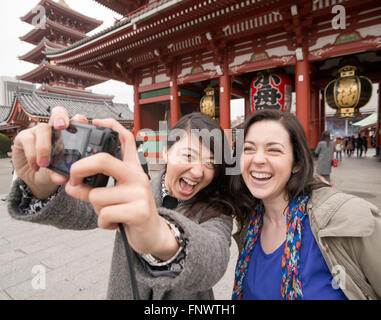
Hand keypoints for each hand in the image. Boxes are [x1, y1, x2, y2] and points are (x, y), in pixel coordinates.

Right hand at [12, 106, 87, 198]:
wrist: (36, 178)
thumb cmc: (52, 171)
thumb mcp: (61, 173)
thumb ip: (62, 173)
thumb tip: (64, 178)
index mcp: (68, 135)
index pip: (75, 121)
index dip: (78, 119)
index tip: (80, 122)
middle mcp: (54, 130)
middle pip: (57, 113)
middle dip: (60, 117)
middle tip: (62, 127)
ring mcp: (39, 132)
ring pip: (42, 128)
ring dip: (44, 147)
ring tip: (45, 164)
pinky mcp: (24, 137)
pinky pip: (28, 139)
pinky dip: (32, 154)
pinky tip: (36, 165)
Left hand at [65, 118, 178, 259]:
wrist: (152, 233)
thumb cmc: (130, 212)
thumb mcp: (113, 196)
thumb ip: (93, 188)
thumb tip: (70, 185)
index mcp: (132, 169)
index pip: (126, 140)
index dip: (111, 126)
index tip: (96, 121)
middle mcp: (138, 177)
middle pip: (104, 160)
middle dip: (80, 169)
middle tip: (72, 181)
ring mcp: (140, 193)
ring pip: (98, 196)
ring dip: (95, 209)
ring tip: (109, 213)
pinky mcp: (139, 212)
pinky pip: (105, 214)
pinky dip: (103, 223)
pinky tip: (114, 224)